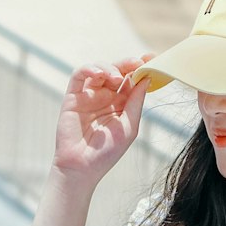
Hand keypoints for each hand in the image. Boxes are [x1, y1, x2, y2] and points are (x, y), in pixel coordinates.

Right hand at [52, 54, 154, 185]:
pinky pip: (79, 76)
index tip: (153, 58)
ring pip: (99, 69)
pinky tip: (98, 74)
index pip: (133, 80)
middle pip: (117, 71)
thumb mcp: (129, 126)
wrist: (81, 168)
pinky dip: (88, 69)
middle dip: (128, 63)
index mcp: (121, 104)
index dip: (142, 68)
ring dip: (109, 68)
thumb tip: (146, 78)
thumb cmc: (107, 152)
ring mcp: (89, 95)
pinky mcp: (73, 96)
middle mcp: (106, 97)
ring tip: (116, 78)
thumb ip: (136, 102)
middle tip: (138, 62)